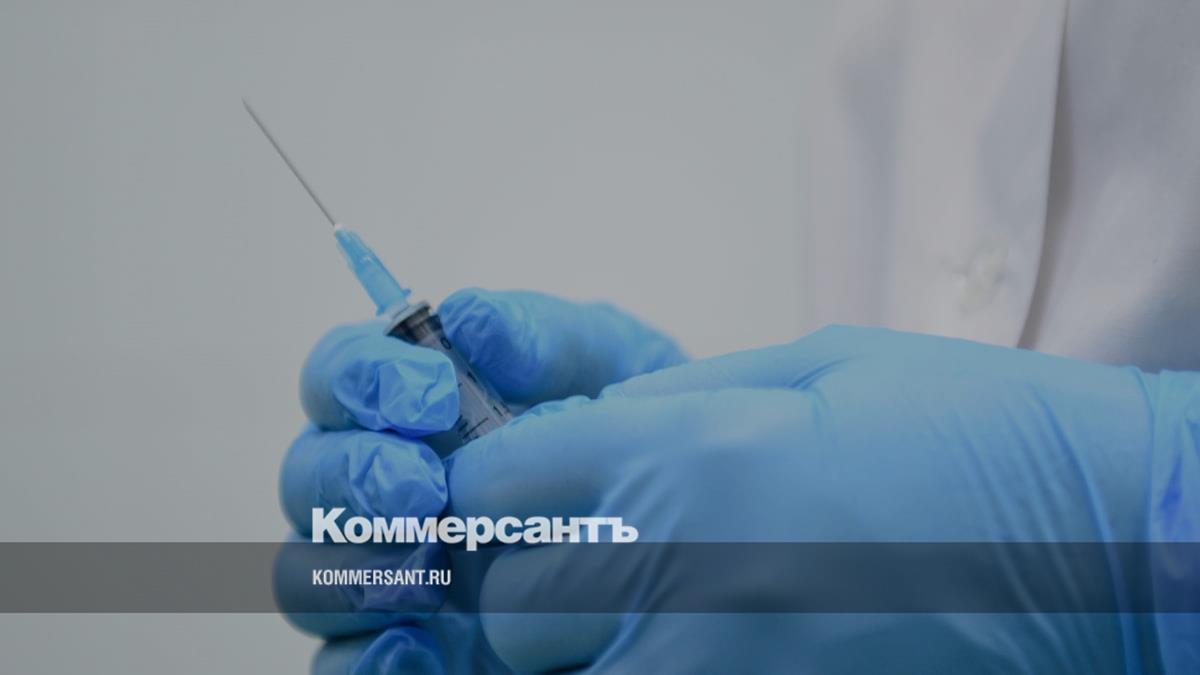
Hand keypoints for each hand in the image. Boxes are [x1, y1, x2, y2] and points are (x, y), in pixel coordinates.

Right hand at [275, 289, 684, 672]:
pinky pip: (342, 665)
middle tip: (422, 490)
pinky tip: (418, 651)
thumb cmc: (642, 436)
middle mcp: (383, 488)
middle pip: (308, 477)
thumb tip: (468, 320)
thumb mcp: (617, 372)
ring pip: (306, 572)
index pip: (340, 376)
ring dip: (349, 569)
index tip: (429, 394)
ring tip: (428, 572)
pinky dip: (364, 661)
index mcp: (413, 408)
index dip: (358, 377)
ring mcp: (389, 575)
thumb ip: (546, 338)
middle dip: (353, 477)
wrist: (697, 532)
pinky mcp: (409, 650)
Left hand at [448, 325, 1198, 672]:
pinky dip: (639, 667)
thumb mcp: (813, 372)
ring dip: (572, 645)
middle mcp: (679, 584)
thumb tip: (584, 429)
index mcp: (689, 464)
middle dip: (522, 577)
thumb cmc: (976, 440)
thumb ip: (672, 402)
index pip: (494, 486)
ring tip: (641, 602)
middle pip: (504, 608)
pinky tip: (696, 634)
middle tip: (575, 555)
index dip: (485, 484)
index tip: (506, 489)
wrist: (1114, 554)